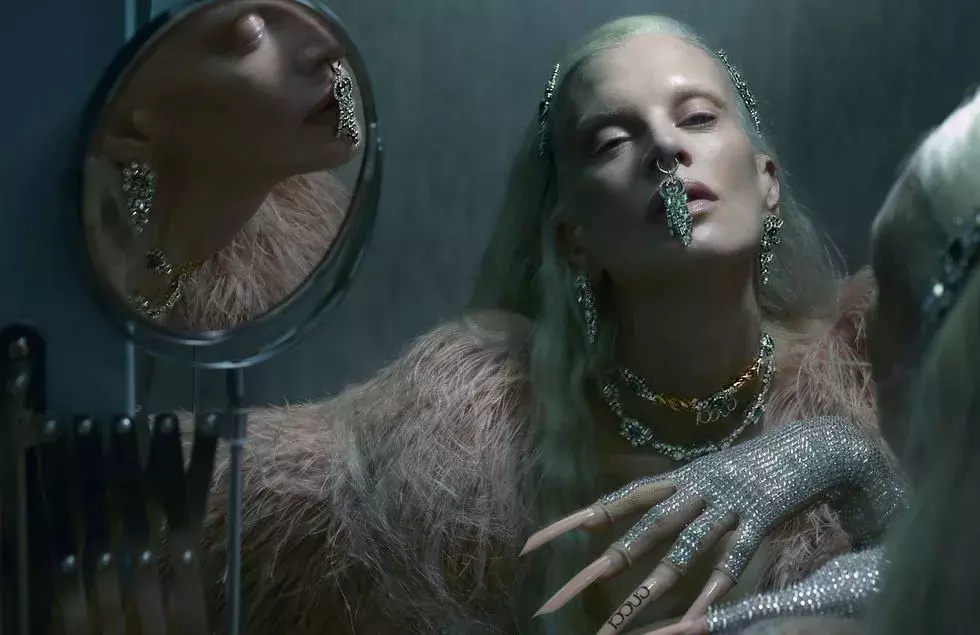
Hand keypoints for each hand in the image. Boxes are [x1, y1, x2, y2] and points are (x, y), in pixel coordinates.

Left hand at [521, 417, 900, 633]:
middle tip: (557, 600)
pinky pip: (732, 563)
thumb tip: (624, 501)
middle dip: (597, 569)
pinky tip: (692, 622)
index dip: (570, 523)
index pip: (612, 502)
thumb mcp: (701, 473)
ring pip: (680, 552)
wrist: (811, 446)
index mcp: (674, 479)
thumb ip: (667, 493)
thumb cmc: (749, 465)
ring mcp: (725, 506)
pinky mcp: (759, 522)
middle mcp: (692, 490)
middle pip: (638, 533)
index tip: (530, 545)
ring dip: (648, 592)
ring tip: (618, 626)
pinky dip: (713, 593)